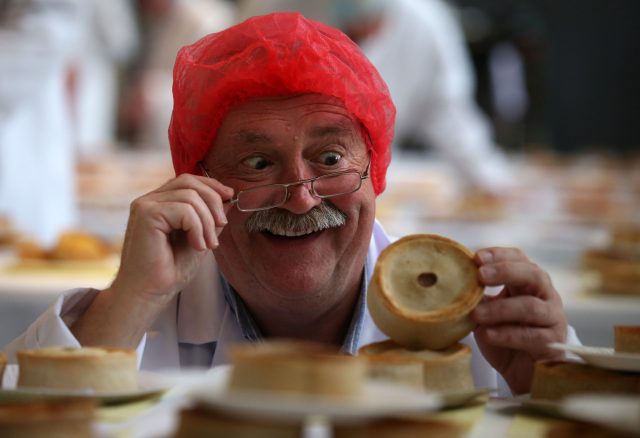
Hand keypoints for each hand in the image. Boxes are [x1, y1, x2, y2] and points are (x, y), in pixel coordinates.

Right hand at [111, 173, 233, 303]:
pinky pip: (184, 210)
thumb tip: (228, 199)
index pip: (188, 180)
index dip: (211, 185)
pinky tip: (197, 246)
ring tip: (208, 245)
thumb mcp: (199, 239)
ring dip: (207, 222)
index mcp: (160, 203)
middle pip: (189, 182)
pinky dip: (198, 228)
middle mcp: (149, 200)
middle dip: (213, 201)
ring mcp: (145, 205)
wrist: (148, 293)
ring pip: (190, 197)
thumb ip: (210, 219)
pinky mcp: (145, 214)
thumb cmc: (169, 270)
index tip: (230, 196)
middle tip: (222, 225)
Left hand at [470, 247, 567, 393]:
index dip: (500, 255)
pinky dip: (507, 334)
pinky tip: (488, 334)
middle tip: (480, 275)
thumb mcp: (486, 313)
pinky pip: (531, 336)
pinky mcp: (553, 343)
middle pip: (533, 274)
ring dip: (500, 308)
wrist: (524, 374)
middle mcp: (545, 296)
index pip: (519, 259)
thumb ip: (476, 297)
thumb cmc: (503, 338)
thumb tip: (452, 282)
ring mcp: (553, 319)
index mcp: (528, 283)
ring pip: (531, 306)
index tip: (476, 257)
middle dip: (505, 272)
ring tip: (476, 314)